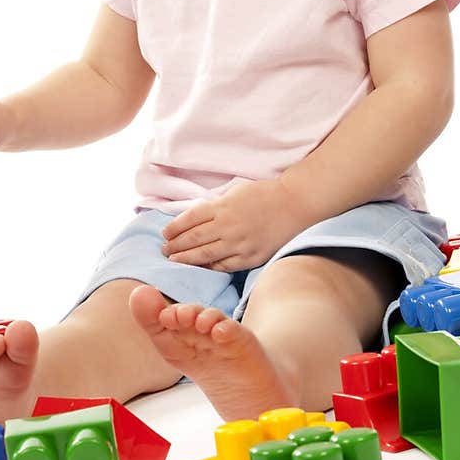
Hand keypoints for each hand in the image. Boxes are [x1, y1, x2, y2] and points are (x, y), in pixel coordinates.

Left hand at [161, 179, 307, 270]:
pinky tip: (201, 267)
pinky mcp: (250, 257)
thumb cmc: (265, 194)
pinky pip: (224, 265)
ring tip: (174, 261)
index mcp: (222, 207)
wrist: (295, 204)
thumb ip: (216, 206)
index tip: (165, 234)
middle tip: (164, 251)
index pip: (189, 219)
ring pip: (205, 255)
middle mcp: (227, 226)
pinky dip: (210, 267)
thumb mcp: (236, 192)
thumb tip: (196, 217)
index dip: (174, 228)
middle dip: (175, 246)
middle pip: (193, 239)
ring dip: (186, 259)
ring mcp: (239, 243)